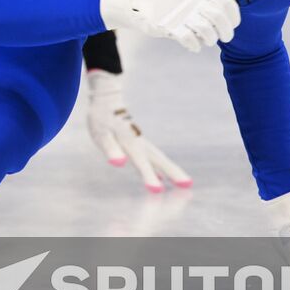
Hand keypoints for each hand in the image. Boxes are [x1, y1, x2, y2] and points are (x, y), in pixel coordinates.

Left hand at [86, 70, 190, 192]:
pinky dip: (159, 167)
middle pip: (159, 160)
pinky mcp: (140, 141)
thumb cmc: (101, 118)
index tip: (158, 191)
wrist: (107, 98)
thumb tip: (119, 163)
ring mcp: (142, 141)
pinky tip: (160, 177)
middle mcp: (140, 142)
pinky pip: (153, 156)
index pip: (141, 162)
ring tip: (184, 184)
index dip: (149, 176)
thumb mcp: (101, 134)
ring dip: (171, 170)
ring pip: (159, 158)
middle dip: (173, 172)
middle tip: (188, 185)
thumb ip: (110, 148)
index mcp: (130, 143)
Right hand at [99, 0, 238, 52]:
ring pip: (205, 28)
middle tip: (225, 38)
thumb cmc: (168, 2)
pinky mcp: (168, 24)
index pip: (225, 0)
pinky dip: (194, 45)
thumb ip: (205, 3)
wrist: (138, 2)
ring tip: (208, 42)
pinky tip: (194, 47)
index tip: (233, 25)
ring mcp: (179, 12)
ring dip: (210, 39)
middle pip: (217, 15)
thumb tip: (224, 21)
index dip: (233, 15)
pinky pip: (188, 37)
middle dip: (226, 31)